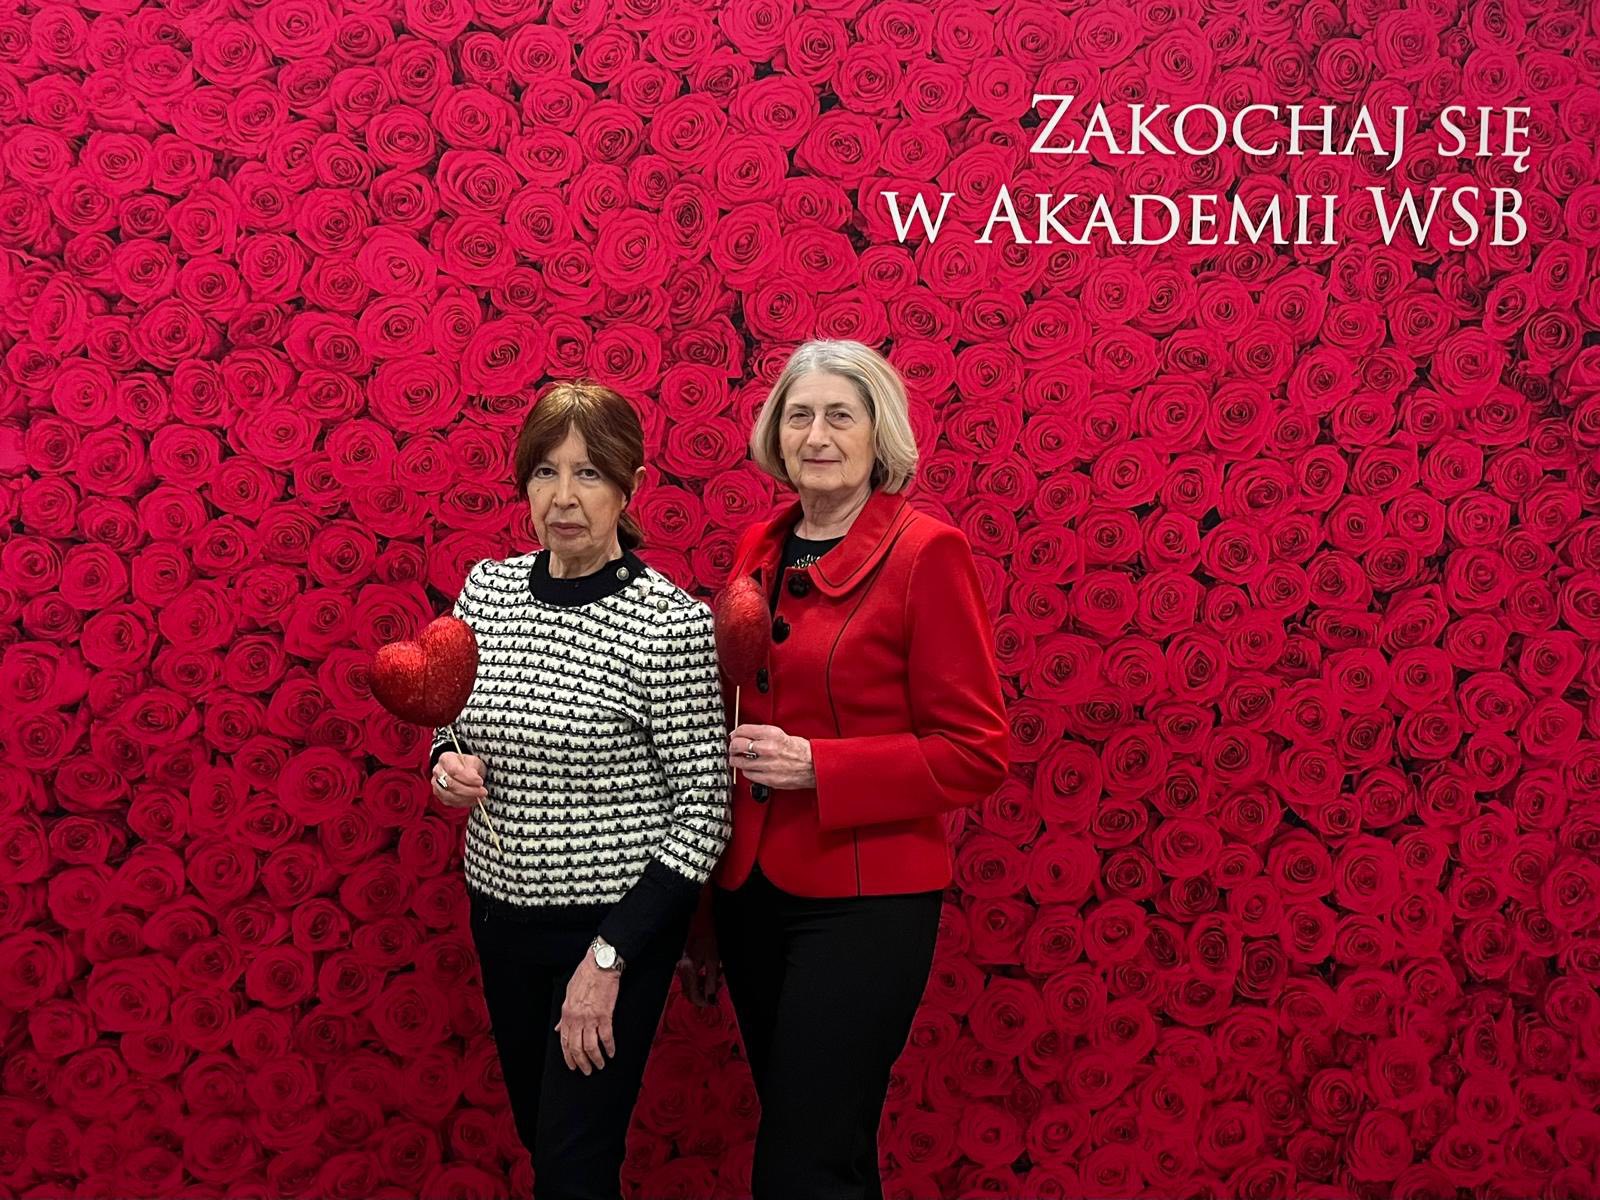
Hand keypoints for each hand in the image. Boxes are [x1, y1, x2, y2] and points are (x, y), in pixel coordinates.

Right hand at [432, 752, 487, 808]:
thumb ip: (473, 768)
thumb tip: (475, 779)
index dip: (468, 778)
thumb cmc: (468, 765)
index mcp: (446, 759)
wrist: (462, 770)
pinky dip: (464, 803)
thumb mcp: (474, 761)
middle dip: (469, 790)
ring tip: (480, 797)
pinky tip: (474, 800)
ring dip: (467, 798)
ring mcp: (437, 785)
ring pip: (450, 796)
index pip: (454, 770)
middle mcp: (438, 772)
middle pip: (451, 784)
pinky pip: (451, 802)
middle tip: (482, 791)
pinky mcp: (440, 796)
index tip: (480, 781)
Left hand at [556, 954, 619, 1074]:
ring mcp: (591, 1018)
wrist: (599, 965)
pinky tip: (611, 1053)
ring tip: (600, 1065)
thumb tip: (559, 1028)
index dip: (568, 1057)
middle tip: (587, 1071)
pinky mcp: (605, 1015)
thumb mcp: (568, 995)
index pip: (565, 1042)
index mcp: (567, 1014)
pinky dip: (609, 1047)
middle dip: (582, 1063)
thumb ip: (564, 1015)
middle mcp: (577, 1019)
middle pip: (577, 1048)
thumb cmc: (584, 976)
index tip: (573, 1066)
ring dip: (596, 1059)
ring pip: (591, 1046)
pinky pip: (606, 1037)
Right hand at [677, 902, 720, 1006]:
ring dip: (704, 985)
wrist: (702, 918)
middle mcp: (681, 968)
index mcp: (687, 969)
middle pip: (690, 992)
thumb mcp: (714, 961)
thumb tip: (710, 999)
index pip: (693, 995)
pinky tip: (712, 971)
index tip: (714, 1002)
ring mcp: (682, 965)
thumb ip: (711, 982)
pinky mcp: (685, 962)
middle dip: (705, 993)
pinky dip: (702, 978)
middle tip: (718, 987)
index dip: (704, 1002)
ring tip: (718, 977)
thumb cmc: (709, 936)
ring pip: (691, 985)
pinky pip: (692, 977)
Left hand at [729, 723, 814, 790]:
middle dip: (733, 747)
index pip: (743, 730)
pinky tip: (752, 768)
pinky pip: (748, 775)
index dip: (735, 733)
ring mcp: (767, 765)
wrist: (814, 766)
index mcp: (772, 734)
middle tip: (734, 748)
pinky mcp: (768, 779)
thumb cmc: (801, 751)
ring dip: (737, 760)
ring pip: (740, 762)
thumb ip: (762, 734)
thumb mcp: (781, 734)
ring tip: (740, 759)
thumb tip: (744, 735)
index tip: (734, 736)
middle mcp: (768, 748)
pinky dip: (747, 771)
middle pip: (737, 745)